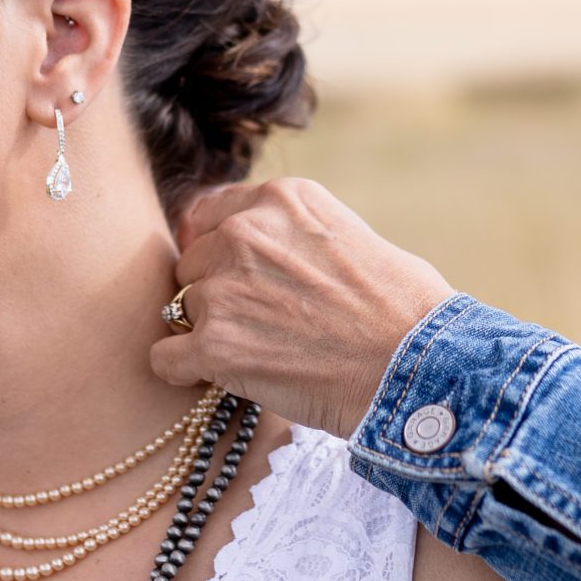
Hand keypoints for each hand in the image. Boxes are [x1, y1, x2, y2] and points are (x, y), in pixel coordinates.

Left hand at [147, 178, 454, 439]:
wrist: (416, 370)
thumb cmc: (403, 311)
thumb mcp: (349, 237)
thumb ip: (295, 234)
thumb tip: (261, 251)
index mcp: (282, 200)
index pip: (212, 214)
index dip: (222, 252)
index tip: (238, 278)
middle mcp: (245, 233)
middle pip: (194, 263)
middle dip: (217, 293)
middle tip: (262, 326)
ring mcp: (224, 289)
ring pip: (180, 310)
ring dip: (208, 334)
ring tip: (258, 356)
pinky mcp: (213, 346)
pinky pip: (164, 358)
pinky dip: (185, 372)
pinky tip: (220, 380)